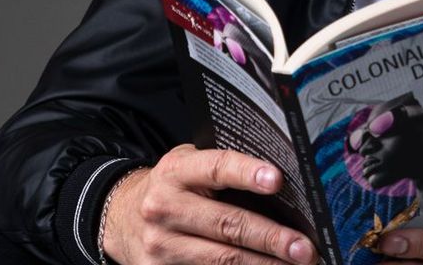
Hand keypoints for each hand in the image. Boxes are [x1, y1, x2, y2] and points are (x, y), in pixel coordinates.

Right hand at [103, 144, 316, 264]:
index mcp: (176, 172)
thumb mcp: (187, 167)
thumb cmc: (170, 189)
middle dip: (271, 238)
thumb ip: (222, 171)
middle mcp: (165, 207)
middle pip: (227, 224)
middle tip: (304, 247)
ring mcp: (161, 245)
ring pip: (221, 259)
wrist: (119, 218)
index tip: (277, 180)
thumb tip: (281, 185)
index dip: (247, 173)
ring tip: (295, 264)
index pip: (216, 168)